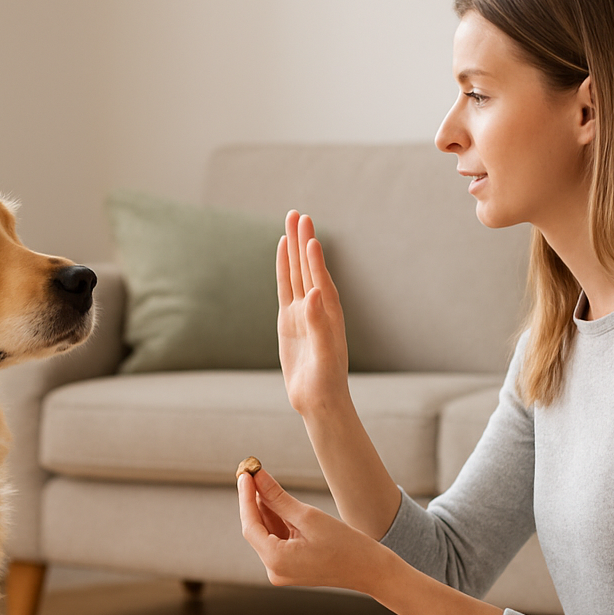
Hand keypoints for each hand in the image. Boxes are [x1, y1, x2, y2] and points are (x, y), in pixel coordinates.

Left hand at [238, 469, 383, 590]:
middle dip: (254, 501)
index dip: (246, 497)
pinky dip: (277, 520)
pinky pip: (277, 540)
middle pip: (256, 530)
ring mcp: (281, 570)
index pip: (250, 525)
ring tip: (264, 481)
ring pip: (266, 533)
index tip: (245, 473)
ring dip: (266, 508)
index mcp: (276, 561)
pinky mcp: (290, 567)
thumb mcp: (309, 516)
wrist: (370, 569)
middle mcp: (274, 570)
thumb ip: (278, 498)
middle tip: (253, 473)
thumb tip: (257, 477)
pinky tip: (277, 500)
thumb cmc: (345, 544)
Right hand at [276, 211, 349, 418]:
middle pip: (308, 268)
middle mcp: (317, 308)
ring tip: (291, 221)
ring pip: (296, 273)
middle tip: (297, 214)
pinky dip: (284, 268)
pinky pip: (285, 288)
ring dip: (294, 247)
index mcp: (329, 315)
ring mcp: (302, 312)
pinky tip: (284, 250)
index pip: (321, 281)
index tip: (310, 237)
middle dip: (303, 241)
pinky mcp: (289, 320)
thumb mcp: (324, 355)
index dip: (315, 260)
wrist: (318, 400)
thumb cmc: (326, 381)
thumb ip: (319, 324)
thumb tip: (313, 294)